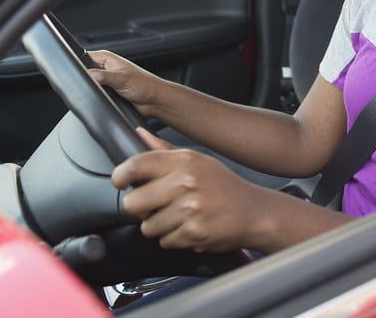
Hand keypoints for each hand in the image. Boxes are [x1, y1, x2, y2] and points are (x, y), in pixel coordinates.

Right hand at [87, 50, 167, 117]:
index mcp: (106, 58)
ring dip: (91, 89)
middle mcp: (104, 67)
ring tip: (101, 92)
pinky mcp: (106, 92)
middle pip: (83, 72)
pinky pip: (94, 93)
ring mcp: (104, 80)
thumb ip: (101, 76)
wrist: (153, 100)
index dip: (77, 65)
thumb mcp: (120, 78)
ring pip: (88, 84)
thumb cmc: (144, 85)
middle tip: (93, 85)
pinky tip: (101, 98)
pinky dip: (95, 97)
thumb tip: (87, 76)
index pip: (83, 57)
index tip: (79, 74)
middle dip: (85, 79)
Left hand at [112, 128, 265, 252]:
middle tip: (155, 206)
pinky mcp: (194, 231)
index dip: (120, 176)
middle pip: (133, 202)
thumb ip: (165, 151)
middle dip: (140, 209)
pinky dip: (175, 239)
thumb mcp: (198, 161)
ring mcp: (190, 208)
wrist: (255, 212)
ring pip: (148, 227)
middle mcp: (186, 181)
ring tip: (179, 217)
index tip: (120, 182)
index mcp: (185, 160)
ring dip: (159, 226)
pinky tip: (190, 227)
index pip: (137, 164)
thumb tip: (139, 134)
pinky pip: (165, 241)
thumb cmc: (224, 186)